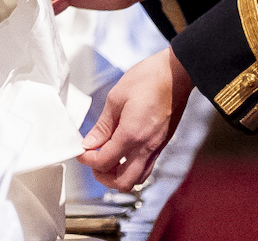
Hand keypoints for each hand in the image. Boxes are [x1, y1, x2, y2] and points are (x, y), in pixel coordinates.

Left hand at [81, 48, 194, 192]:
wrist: (177, 73)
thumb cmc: (148, 79)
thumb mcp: (116, 98)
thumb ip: (103, 126)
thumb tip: (90, 143)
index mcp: (131, 135)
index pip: (104, 162)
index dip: (87, 160)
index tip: (80, 152)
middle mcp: (146, 148)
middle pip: (122, 183)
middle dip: (103, 176)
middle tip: (94, 160)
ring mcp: (156, 148)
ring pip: (137, 179)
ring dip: (119, 175)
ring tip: (108, 157)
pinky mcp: (162, 145)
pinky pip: (146, 168)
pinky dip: (131, 167)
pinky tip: (123, 151)